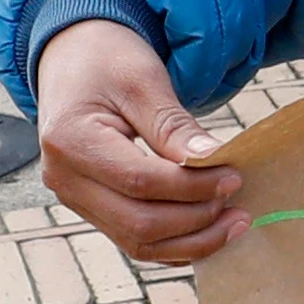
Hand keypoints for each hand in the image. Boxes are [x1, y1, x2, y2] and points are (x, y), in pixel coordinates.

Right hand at [33, 16, 248, 263]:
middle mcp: (64, 179)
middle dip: (196, 220)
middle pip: (138, 222)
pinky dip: (174, 244)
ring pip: (136, 243)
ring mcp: (73, 199)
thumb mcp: (142, 80)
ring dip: (190, 242)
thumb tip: (213, 161)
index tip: (234, 177)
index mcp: (71, 141)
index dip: (192, 187)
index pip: (140, 181)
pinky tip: (208, 233)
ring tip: (233, 225)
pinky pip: (134, 240)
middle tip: (239, 205)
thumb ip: (173, 126)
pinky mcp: (90, 208)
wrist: (72, 58)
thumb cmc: (107, 61)